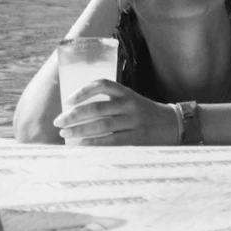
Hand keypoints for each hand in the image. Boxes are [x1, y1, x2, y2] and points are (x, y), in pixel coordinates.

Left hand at [54, 80, 176, 146]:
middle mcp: (129, 105)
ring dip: (80, 130)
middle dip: (74, 115)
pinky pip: (112, 142)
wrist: (172, 124)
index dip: (83, 91)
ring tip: (65, 134)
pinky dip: (95, 143)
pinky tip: (82, 145)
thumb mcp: (130, 100)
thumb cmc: (144, 113)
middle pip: (97, 108)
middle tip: (58, 121)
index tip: (68, 100)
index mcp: (126, 93)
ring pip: (102, 126)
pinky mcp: (137, 139)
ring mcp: (134, 122)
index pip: (102, 85)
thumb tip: (77, 112)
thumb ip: (110, 103)